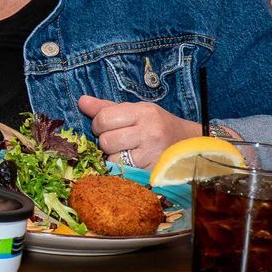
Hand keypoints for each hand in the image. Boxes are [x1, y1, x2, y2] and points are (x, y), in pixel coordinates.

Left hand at [77, 95, 198, 170]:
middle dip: (106, 142)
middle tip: (118, 140)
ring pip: (112, 158)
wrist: (189, 145)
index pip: (103, 118)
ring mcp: (153, 153)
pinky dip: (123, 167)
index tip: (107, 127)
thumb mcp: (136, 111)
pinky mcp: (153, 170)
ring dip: (114, 156)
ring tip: (127, 150)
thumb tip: (81, 101)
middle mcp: (150, 131)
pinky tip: (134, 161)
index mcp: (144, 112)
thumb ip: (106, 108)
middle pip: (106, 140)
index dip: (99, 125)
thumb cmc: (156, 125)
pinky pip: (123, 171)